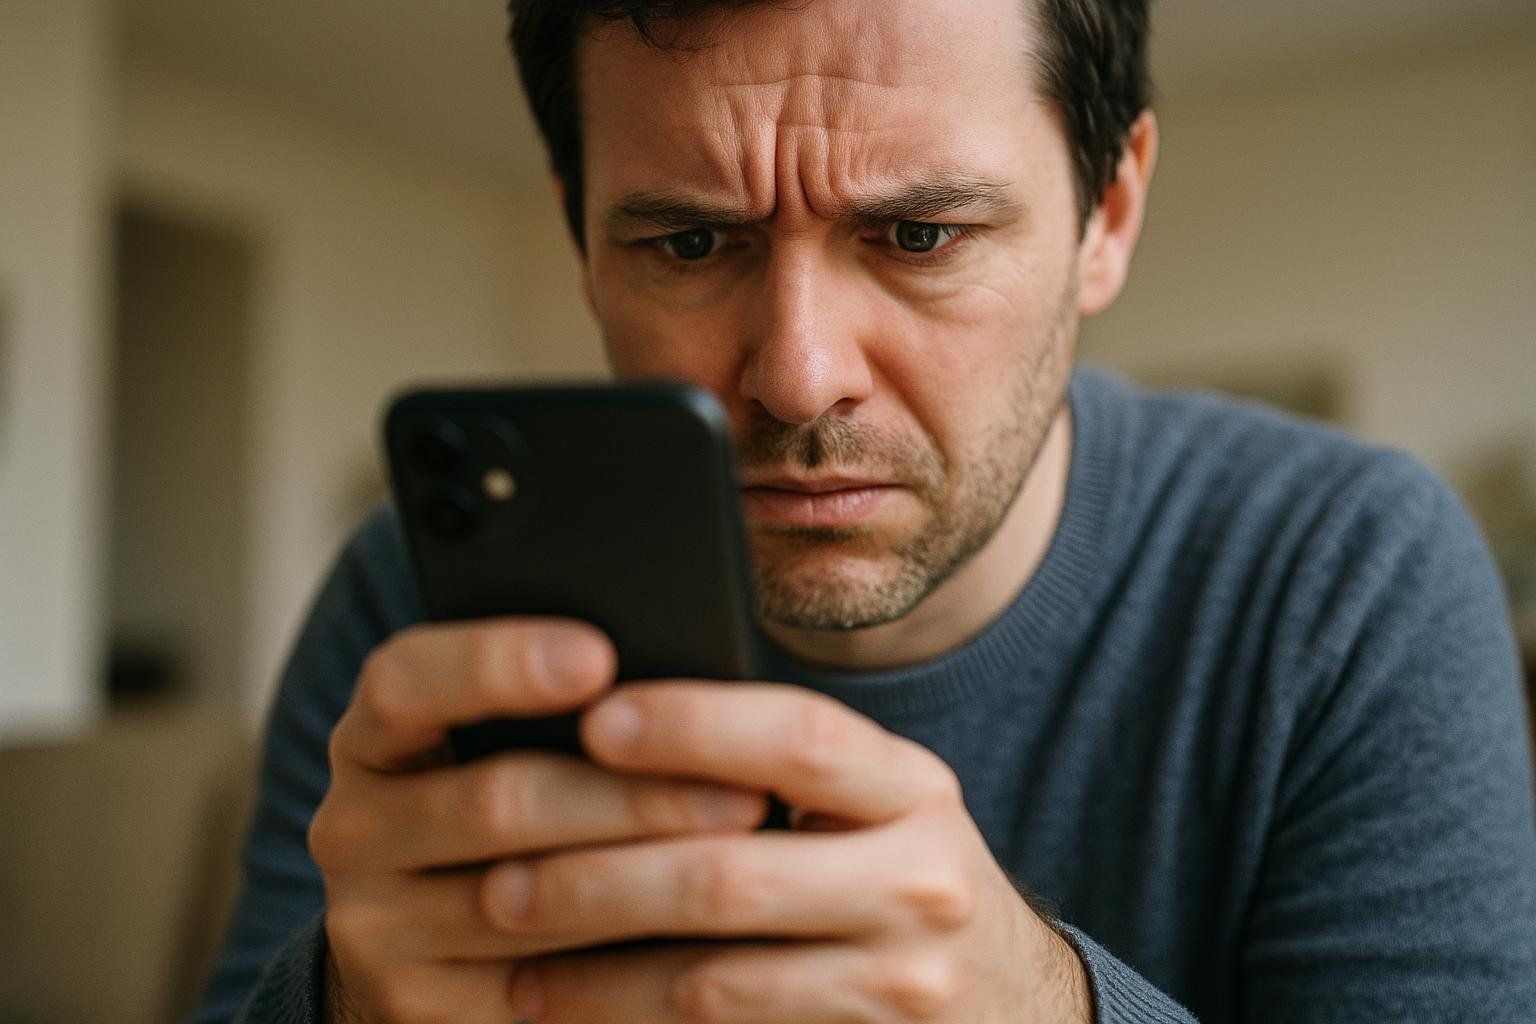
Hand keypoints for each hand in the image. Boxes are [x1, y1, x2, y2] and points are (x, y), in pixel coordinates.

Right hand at [307, 619, 769, 1023]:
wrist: (437, 950)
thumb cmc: (512, 808)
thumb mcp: (499, 743)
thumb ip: (562, 709)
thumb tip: (677, 674)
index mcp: (375, 737)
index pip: (405, 682)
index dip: (496, 663)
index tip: (598, 655)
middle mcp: (354, 828)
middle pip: (495, 801)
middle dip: (633, 795)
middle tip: (744, 790)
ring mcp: (378, 928)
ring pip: (523, 900)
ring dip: (646, 882)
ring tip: (747, 863)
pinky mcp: (420, 1009)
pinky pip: (536, 990)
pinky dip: (628, 964)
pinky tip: (704, 943)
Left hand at [482, 681, 1091, 1022]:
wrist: (1008, 1004)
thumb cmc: (901, 878)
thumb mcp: (876, 807)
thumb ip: (781, 770)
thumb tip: (615, 726)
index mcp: (912, 788)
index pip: (801, 737)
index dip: (694, 725)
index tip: (595, 718)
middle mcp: (922, 880)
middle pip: (731, 873)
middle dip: (599, 877)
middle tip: (501, 877)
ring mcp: (902, 982)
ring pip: (712, 982)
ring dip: (596, 977)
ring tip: (514, 961)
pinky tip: (577, 1015)